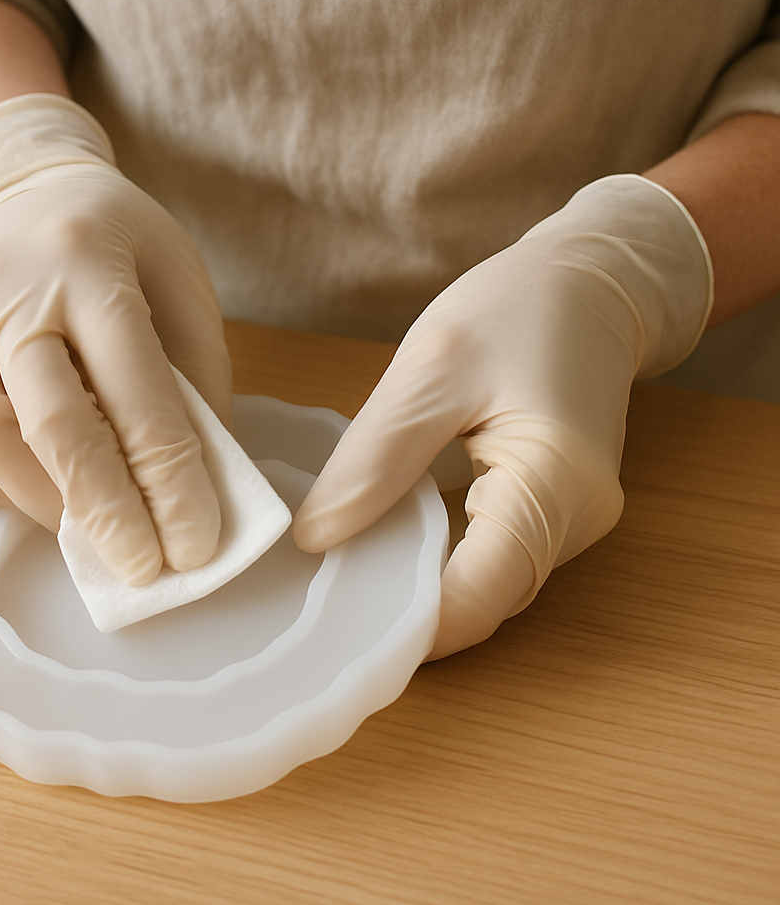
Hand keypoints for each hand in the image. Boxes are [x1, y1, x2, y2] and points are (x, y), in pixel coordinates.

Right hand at [0, 95, 231, 584]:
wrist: (19, 189)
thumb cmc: (118, 242)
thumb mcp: (179, 283)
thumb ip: (195, 375)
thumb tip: (196, 481)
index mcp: (90, 269)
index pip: (136, 390)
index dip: (170, 478)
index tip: (199, 544)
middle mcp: (10, 297)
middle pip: (56, 423)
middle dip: (107, 511)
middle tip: (146, 572)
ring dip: (49, 504)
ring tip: (98, 541)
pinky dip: (3, 485)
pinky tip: (46, 501)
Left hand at [294, 176, 711, 657]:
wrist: (588, 281)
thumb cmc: (516, 308)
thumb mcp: (430, 369)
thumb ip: (374, 458)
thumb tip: (316, 539)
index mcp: (555, 484)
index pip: (477, 596)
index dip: (405, 623)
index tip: (328, 618)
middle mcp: (576, 521)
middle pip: (482, 600)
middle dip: (403, 607)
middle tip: (319, 595)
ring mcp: (570, 521)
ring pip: (485, 583)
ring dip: (419, 582)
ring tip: (342, 569)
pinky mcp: (552, 510)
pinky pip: (491, 554)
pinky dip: (439, 555)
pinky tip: (387, 537)